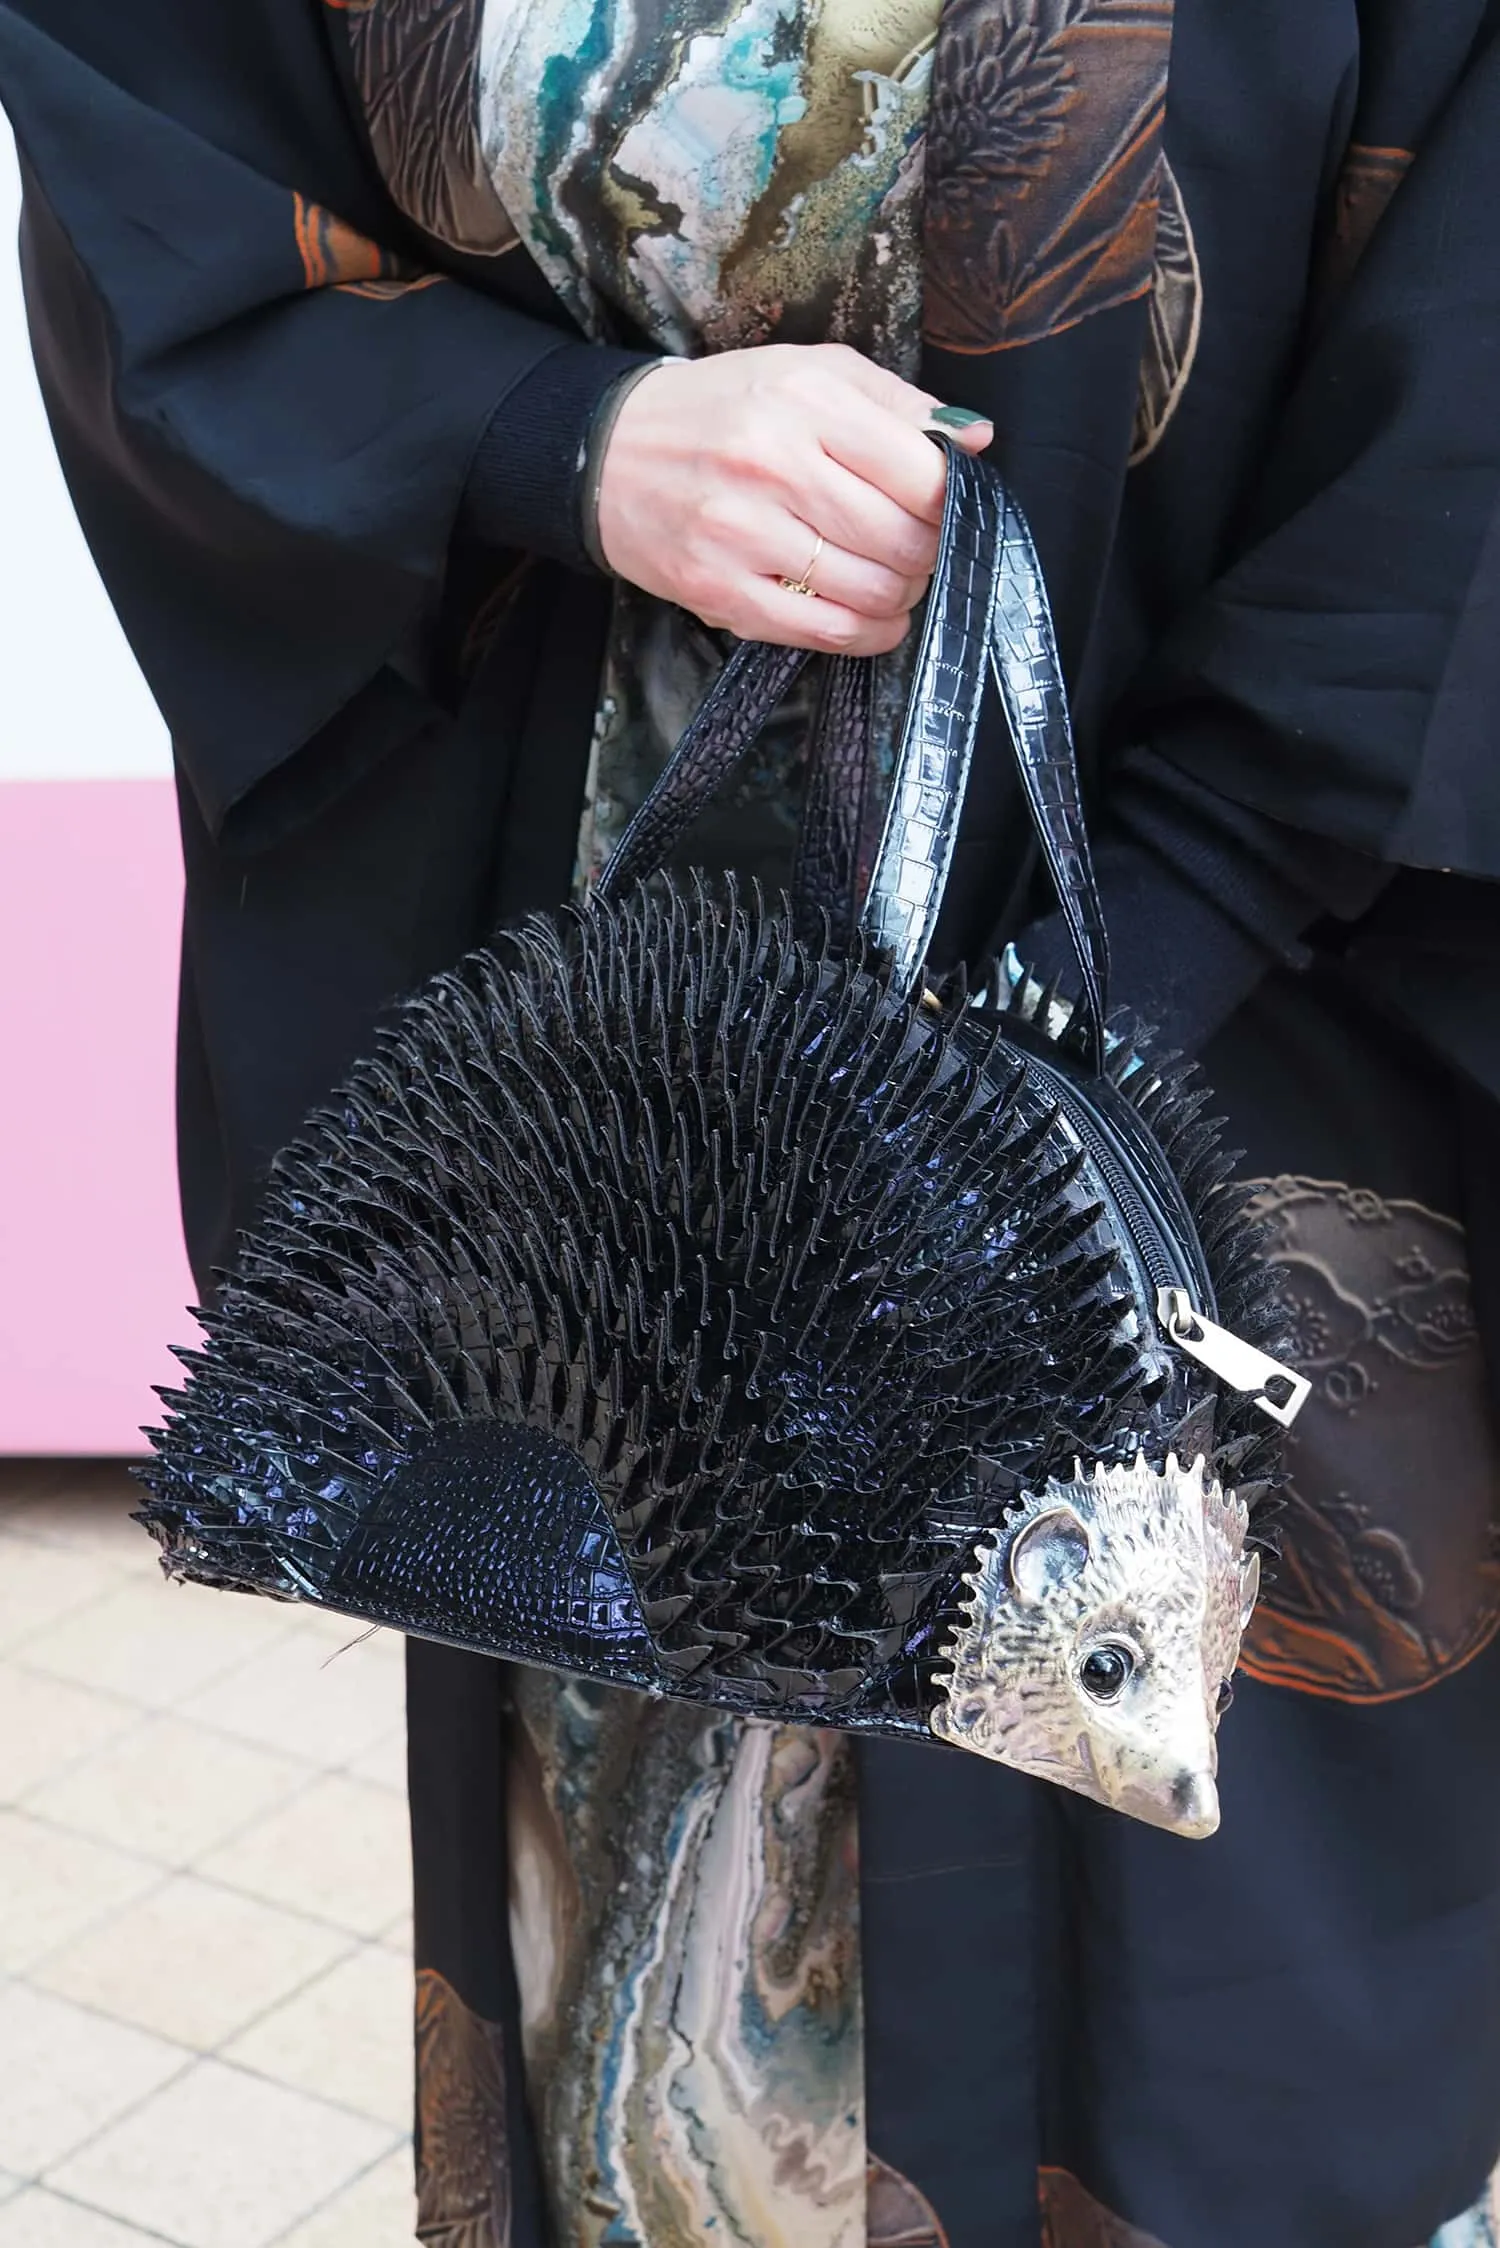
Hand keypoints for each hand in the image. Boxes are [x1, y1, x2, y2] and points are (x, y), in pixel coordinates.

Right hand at [594, 344, 992, 656]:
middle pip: (903, 538)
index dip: (951, 502)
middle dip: (929, 553)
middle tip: (919, 548)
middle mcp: (773, 464)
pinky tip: (875, 617)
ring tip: (894, 578)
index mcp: (804, 400)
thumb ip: (896, 401)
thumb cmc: (722, 410)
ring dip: (903, 595)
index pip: (921, 473)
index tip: (944, 507)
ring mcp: (743, 535)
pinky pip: (826, 632)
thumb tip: (975, 438)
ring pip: (872, 590)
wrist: (607, 453)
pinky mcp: (721, 592)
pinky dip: (870, 633)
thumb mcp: (808, 373)